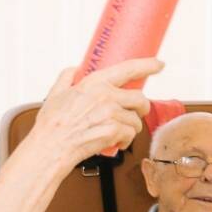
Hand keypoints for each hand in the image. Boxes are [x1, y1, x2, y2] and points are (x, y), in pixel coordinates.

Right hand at [30, 58, 162, 160]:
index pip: (128, 68)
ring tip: (116, 133)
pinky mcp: (115, 131)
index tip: (159, 64)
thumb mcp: (56, 93)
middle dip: (141, 108)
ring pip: (136, 120)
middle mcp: (106, 95)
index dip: (147, 65)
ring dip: (131, 128)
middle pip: (140, 98)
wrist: (51, 147)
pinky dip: (125, 141)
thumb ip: (67, 77)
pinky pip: (131, 135)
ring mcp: (112, 113)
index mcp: (95, 82)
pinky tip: (114, 143)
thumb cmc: (52, 124)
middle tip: (135, 113)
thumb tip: (74, 69)